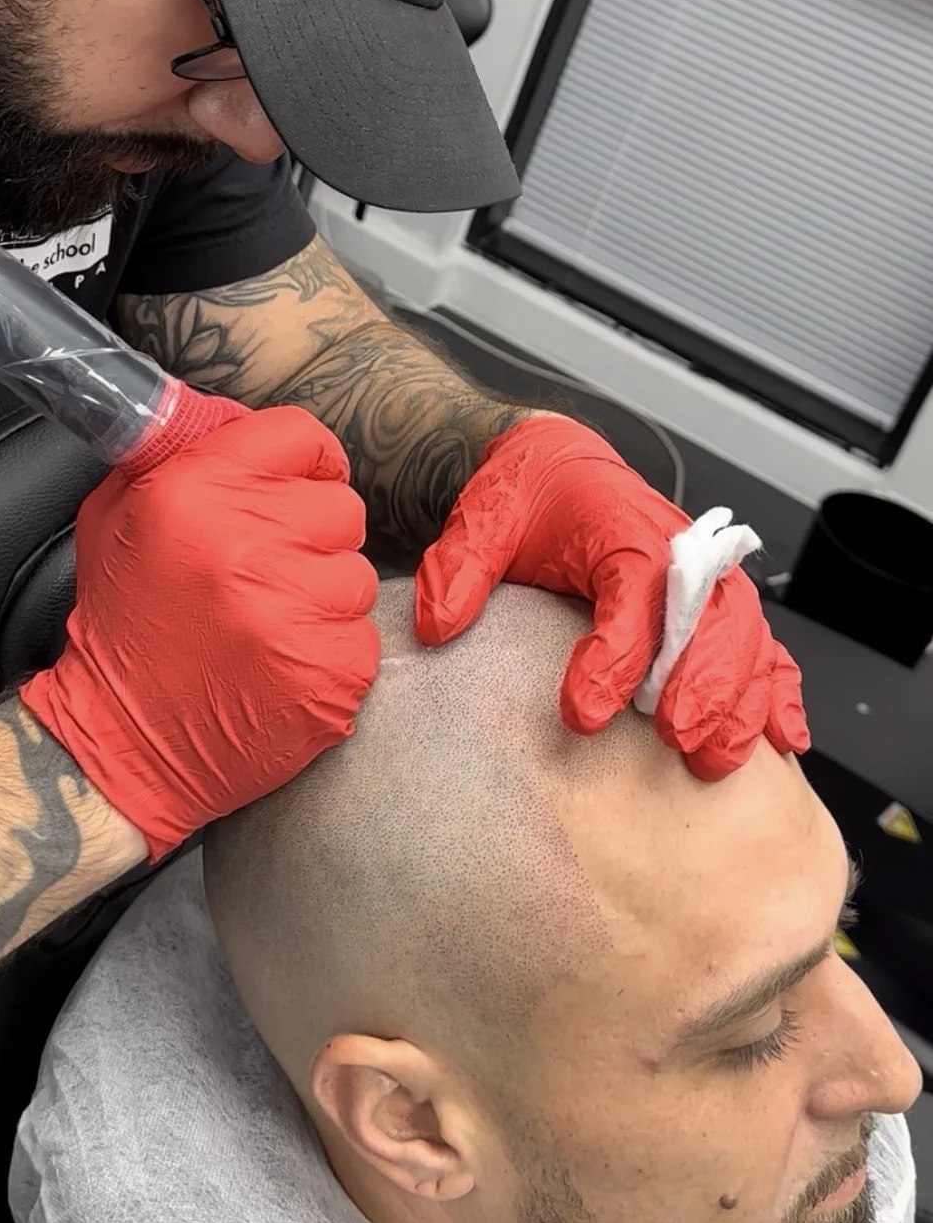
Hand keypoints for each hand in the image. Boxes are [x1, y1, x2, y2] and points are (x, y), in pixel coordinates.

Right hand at [21, 407, 379, 853]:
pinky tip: (279, 664)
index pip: (301, 434)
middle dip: (312, 534)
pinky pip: (363, 636)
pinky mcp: (328, 673)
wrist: (121, 744)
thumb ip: (183, 452)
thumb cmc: (125, 627)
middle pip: (342, 505)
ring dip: (322, 596)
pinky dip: (331, 650)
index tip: (298, 485)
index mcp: (196, 492)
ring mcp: (292, 614)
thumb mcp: (120, 514)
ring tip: (266, 622)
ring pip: (357, 573)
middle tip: (265, 571)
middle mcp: (246, 546)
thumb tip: (236, 415)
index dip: (305, 460)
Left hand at [414, 416, 807, 779]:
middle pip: (711, 618)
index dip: (615, 656)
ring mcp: (704, 579)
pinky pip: (765, 645)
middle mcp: (678, 552)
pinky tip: (785, 738)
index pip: (633, 593)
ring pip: (747, 637)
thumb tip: (438, 624)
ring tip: (715, 758)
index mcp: (623, 528)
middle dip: (700, 683)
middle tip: (673, 738)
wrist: (554, 463)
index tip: (583, 712)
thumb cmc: (526, 493)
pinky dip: (779, 689)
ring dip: (740, 698)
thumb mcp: (482, 520)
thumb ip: (459, 569)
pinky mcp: (715, 603)